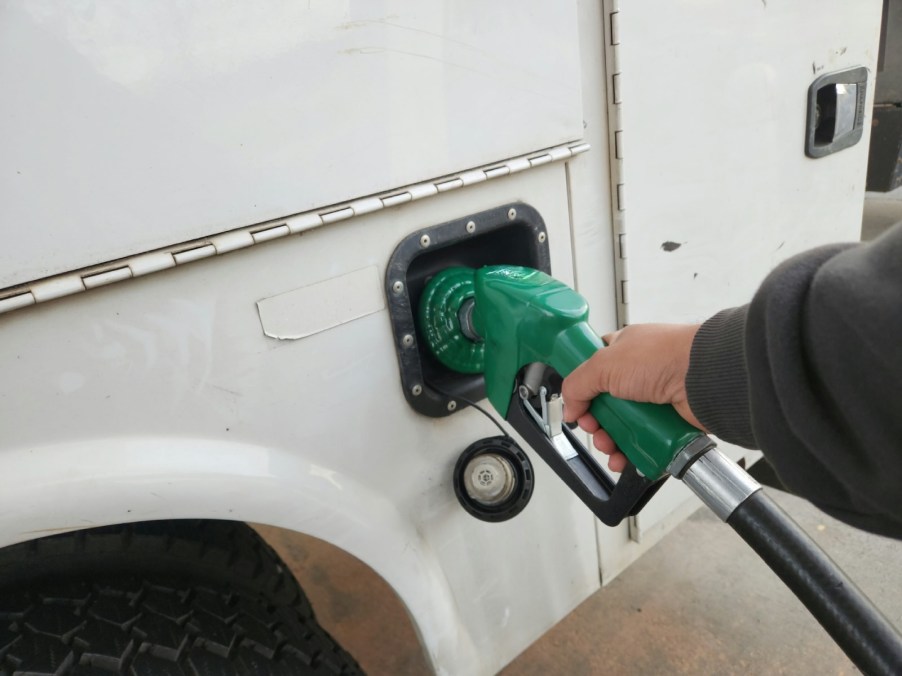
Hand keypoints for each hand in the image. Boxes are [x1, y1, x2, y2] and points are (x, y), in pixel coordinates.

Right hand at [561, 323, 704, 471]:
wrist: (705, 378)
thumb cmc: (666, 356)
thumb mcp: (605, 364)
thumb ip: (577, 384)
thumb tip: (569, 407)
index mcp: (623, 350)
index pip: (593, 369)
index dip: (582, 389)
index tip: (576, 404)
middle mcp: (639, 374)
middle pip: (605, 404)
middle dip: (595, 421)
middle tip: (593, 426)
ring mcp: (654, 399)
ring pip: (622, 426)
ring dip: (610, 440)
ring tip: (609, 445)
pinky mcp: (667, 422)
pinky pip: (642, 442)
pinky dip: (630, 453)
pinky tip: (622, 458)